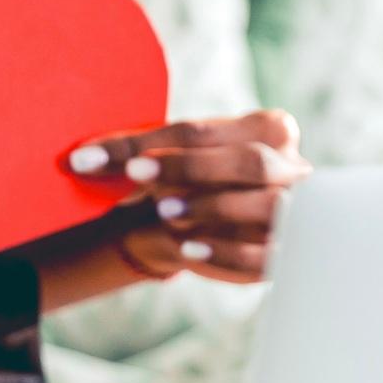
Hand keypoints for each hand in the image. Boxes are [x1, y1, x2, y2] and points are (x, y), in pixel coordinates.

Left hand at [68, 109, 310, 283]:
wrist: (216, 235)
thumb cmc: (191, 189)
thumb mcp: (170, 167)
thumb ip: (142, 157)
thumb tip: (83, 161)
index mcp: (267, 129)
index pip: (203, 131)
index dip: (146, 141)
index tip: (91, 156)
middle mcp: (291, 166)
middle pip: (247, 160)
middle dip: (189, 166)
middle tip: (136, 173)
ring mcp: (298, 210)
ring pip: (266, 203)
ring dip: (212, 205)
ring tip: (164, 210)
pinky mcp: (290, 251)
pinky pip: (266, 253)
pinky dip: (225, 250)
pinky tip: (188, 248)